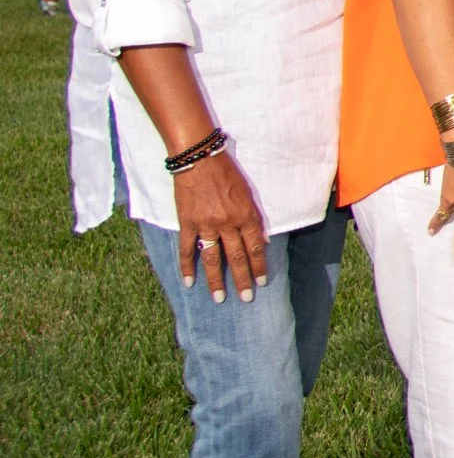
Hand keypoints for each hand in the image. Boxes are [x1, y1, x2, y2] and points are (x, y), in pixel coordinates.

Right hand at [172, 153, 267, 304]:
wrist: (199, 159)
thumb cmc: (227, 173)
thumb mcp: (248, 193)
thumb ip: (253, 217)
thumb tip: (261, 239)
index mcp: (246, 215)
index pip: (256, 247)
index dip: (259, 266)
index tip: (262, 282)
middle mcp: (228, 223)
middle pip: (237, 257)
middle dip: (242, 280)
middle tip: (246, 299)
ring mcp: (206, 225)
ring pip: (213, 259)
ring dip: (216, 280)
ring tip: (219, 298)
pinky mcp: (188, 223)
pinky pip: (187, 249)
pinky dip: (187, 267)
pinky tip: (188, 282)